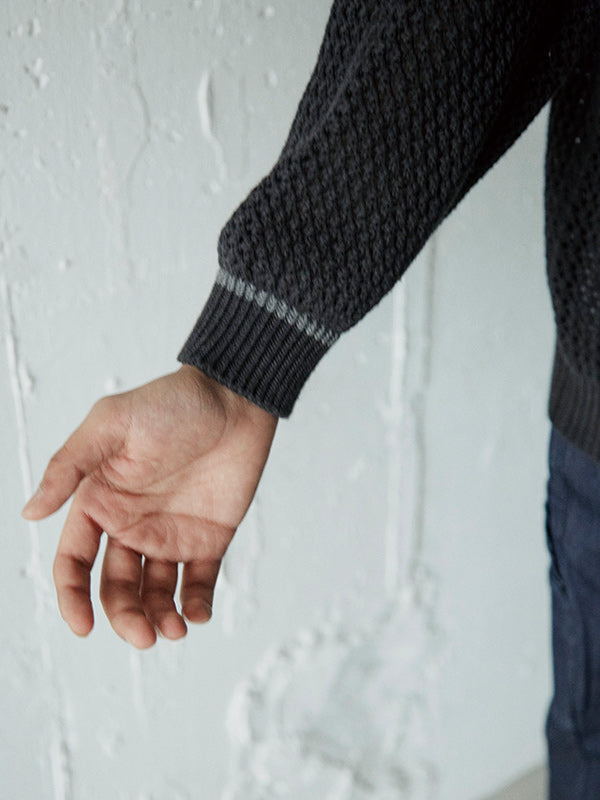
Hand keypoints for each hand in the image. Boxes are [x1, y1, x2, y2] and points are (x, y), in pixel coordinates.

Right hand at [21, 365, 277, 647]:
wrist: (235, 398)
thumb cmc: (171, 404)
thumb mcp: (111, 424)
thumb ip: (69, 466)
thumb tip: (30, 512)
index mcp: (101, 502)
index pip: (75, 561)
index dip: (73, 597)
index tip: (84, 626)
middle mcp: (131, 525)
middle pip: (117, 587)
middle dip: (126, 617)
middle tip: (145, 636)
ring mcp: (171, 534)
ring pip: (156, 593)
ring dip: (160, 619)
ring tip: (173, 629)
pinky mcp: (209, 539)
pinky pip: (199, 582)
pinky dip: (196, 605)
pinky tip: (197, 614)